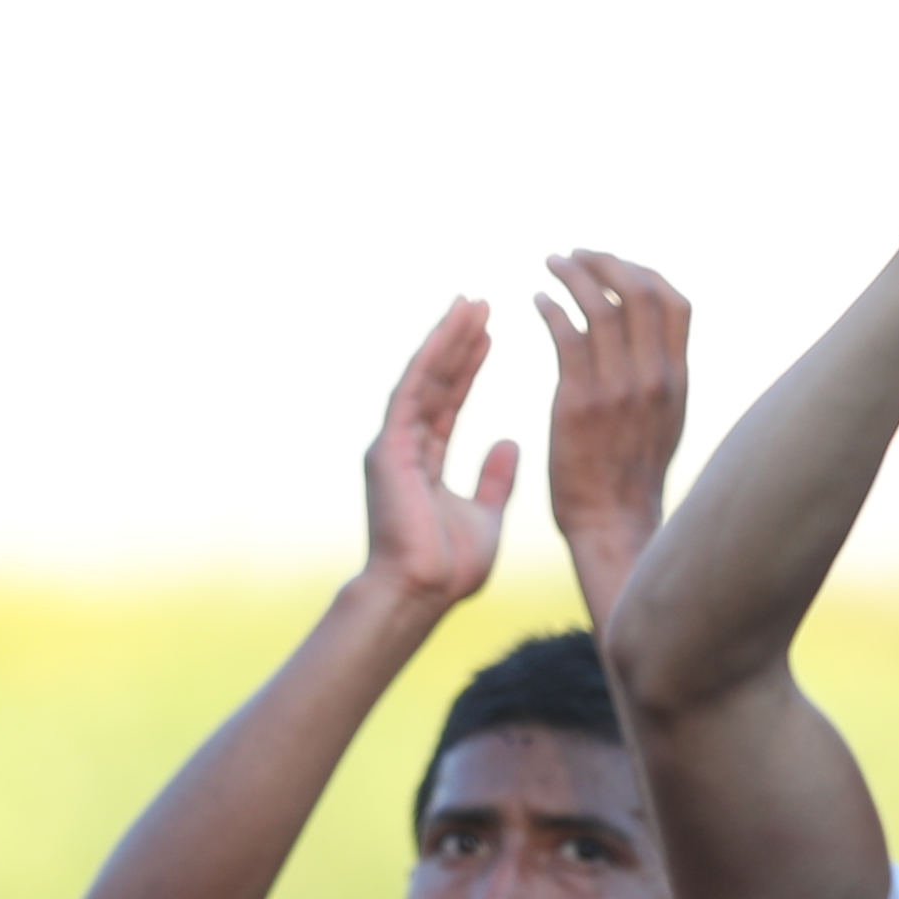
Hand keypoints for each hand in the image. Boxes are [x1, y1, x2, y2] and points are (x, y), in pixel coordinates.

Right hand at [357, 298, 517, 610]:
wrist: (419, 595)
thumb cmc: (448, 570)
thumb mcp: (486, 518)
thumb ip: (495, 480)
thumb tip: (510, 444)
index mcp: (424, 461)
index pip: (450, 402)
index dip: (469, 367)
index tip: (490, 335)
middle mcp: (404, 446)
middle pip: (436, 382)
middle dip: (459, 342)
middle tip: (482, 303)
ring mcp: (393, 444)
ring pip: (424, 379)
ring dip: (447, 339)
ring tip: (471, 304)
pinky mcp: (389, 447)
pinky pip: (414, 391)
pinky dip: (433, 358)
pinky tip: (452, 330)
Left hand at [535, 251, 690, 619]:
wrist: (613, 526)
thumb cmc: (631, 478)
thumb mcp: (664, 422)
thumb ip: (659, 378)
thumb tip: (649, 341)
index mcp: (677, 380)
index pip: (674, 301)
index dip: (643, 272)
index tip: (614, 267)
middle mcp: (654, 378)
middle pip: (640, 291)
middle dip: (606, 261)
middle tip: (576, 254)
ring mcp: (618, 389)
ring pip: (601, 305)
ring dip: (573, 274)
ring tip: (551, 264)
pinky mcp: (578, 401)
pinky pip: (566, 333)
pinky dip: (551, 307)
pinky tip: (536, 301)